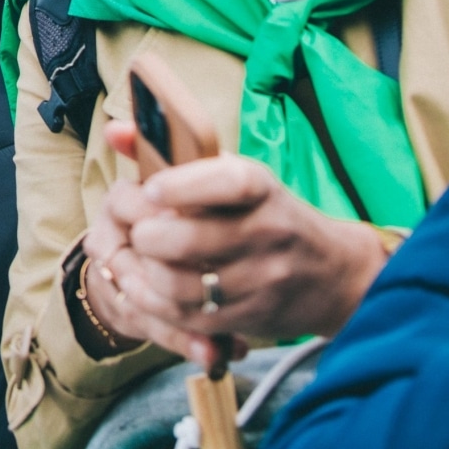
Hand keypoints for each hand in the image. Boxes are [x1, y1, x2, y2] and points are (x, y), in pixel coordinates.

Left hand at [92, 121, 387, 357]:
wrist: (333, 274)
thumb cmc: (266, 214)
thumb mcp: (235, 177)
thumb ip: (172, 153)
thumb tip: (115, 131)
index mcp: (262, 190)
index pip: (229, 182)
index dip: (185, 186)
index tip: (152, 188)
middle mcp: (267, 233)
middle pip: (192, 241)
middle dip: (148, 235)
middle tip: (137, 228)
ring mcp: (261, 279)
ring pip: (184, 284)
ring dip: (148, 271)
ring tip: (143, 257)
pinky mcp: (251, 317)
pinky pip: (190, 316)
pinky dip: (159, 302)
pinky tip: (150, 286)